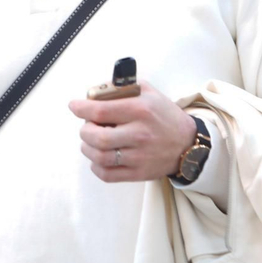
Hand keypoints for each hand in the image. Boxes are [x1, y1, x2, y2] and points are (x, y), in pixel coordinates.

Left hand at [67, 81, 196, 182]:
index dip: (81, 108)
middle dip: (84, 130)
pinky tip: (98, 158)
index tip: (74, 106)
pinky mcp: (139, 173)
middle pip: (98, 136)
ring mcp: (140, 156)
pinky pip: (107, 175)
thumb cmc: (163, 115)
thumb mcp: (148, 92)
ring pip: (100, 157)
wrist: (187, 143)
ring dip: (87, 148)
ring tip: (90, 141)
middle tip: (87, 126)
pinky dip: (96, 167)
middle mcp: (140, 134)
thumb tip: (93, 93)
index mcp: (141, 110)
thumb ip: (122, 88)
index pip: (101, 110)